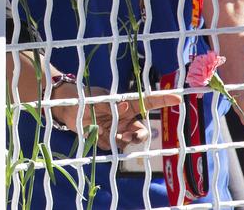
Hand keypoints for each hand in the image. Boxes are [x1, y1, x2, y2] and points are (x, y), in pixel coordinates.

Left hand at [52, 86, 180, 149]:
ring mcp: (116, 129)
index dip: (163, 100)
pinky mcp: (106, 138)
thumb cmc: (84, 97)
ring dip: (122, 141)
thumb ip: (111, 105)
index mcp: (126, 104)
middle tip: (129, 137)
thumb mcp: (97, 98)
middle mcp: (124, 118)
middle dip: (139, 137)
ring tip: (110, 136)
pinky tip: (95, 133)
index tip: (177, 98)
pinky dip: (106, 142)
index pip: (148, 102)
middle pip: (141, 132)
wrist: (65, 107)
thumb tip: (127, 107)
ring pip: (128, 141)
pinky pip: (112, 145)